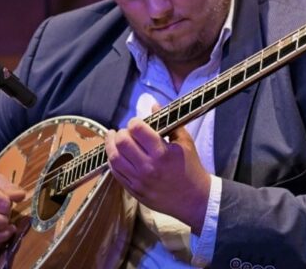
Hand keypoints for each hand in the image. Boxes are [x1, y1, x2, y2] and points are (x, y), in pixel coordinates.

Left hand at [105, 113, 210, 233]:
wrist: (194, 200)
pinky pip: (115, 173)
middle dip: (121, 132)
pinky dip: (112, 160)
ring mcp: (139, 180)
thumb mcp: (185, 143)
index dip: (134, 122)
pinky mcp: (134, 191)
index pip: (137, 129)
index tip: (137, 122)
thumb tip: (153, 105)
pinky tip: (116, 154)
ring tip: (114, 138)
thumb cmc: (191, 168)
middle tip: (126, 131)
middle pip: (122, 142)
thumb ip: (170, 123)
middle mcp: (148, 167)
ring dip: (111, 144)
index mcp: (162, 153)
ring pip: (114, 158)